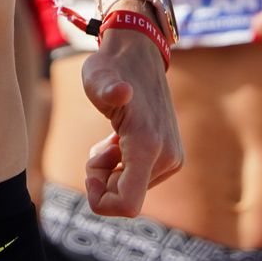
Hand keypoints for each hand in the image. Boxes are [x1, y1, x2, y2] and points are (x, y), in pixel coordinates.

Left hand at [77, 6, 182, 217]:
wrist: (138, 55)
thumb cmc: (110, 68)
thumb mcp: (97, 77)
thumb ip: (105, 88)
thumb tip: (121, 91)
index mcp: (147, 145)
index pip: (127, 205)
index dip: (101, 200)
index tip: (89, 172)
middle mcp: (166, 158)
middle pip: (124, 198)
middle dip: (103, 178)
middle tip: (101, 144)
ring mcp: (172, 160)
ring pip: (130, 190)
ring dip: (113, 170)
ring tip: (112, 136)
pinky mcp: (172, 159)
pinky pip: (138, 180)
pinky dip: (123, 165)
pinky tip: (122, 138)